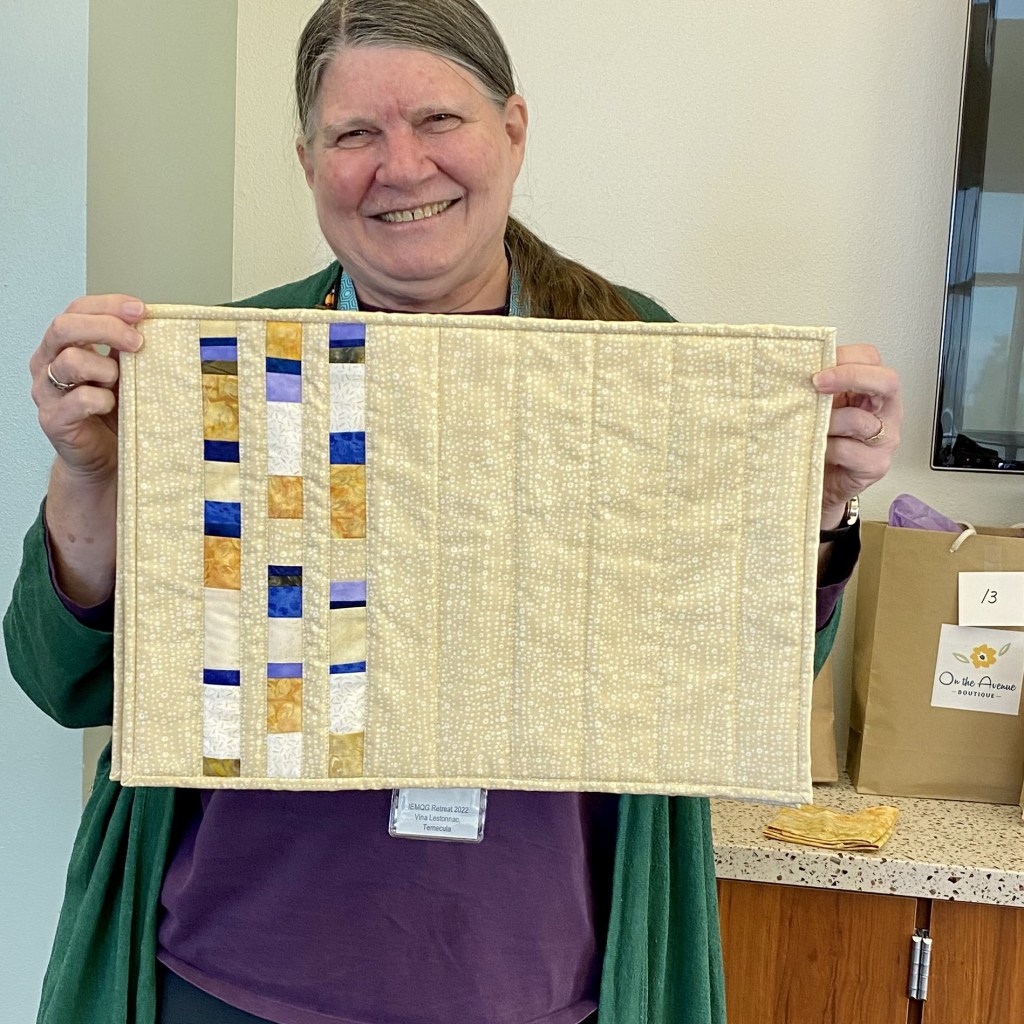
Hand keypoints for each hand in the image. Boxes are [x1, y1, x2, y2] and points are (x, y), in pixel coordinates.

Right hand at [30, 294, 144, 481]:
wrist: (102, 457)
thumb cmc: (112, 412)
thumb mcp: (122, 372)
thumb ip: (126, 349)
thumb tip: (153, 323)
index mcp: (64, 345)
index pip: (77, 310)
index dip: (107, 305)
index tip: (139, 310)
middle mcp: (48, 363)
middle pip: (64, 327)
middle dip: (106, 328)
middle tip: (137, 342)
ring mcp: (47, 391)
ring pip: (70, 361)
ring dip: (105, 368)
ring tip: (120, 383)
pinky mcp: (53, 419)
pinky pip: (78, 400)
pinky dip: (102, 399)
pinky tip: (112, 404)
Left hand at [812, 344, 901, 529]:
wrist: (820, 483)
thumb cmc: (822, 441)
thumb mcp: (821, 408)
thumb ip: (818, 389)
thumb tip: (791, 367)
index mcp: (873, 390)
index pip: (871, 359)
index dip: (845, 357)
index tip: (815, 365)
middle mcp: (886, 412)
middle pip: (885, 381)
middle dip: (850, 377)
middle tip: (817, 383)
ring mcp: (885, 440)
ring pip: (860, 419)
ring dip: (827, 420)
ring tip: (807, 426)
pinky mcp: (875, 465)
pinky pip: (847, 450)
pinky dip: (825, 447)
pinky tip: (814, 449)